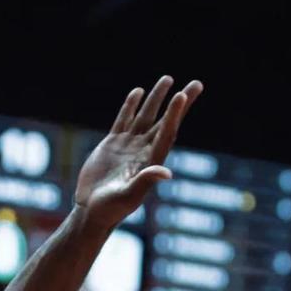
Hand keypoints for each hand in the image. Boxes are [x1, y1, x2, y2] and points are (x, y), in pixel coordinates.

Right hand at [74, 75, 203, 225]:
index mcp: (150, 161)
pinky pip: (124, 120)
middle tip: (197, 84)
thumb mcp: (129, 196)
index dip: (175, 114)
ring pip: (145, 116)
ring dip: (157, 98)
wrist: (92, 211)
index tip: (183, 95)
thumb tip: (167, 173)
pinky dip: (130, 106)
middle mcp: (143, 150)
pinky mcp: (112, 144)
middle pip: (165, 120)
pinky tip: (138, 92)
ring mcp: (128, 146)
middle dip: (180, 102)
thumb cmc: (111, 209)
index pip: (166, 132)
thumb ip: (146, 181)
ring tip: (167, 79)